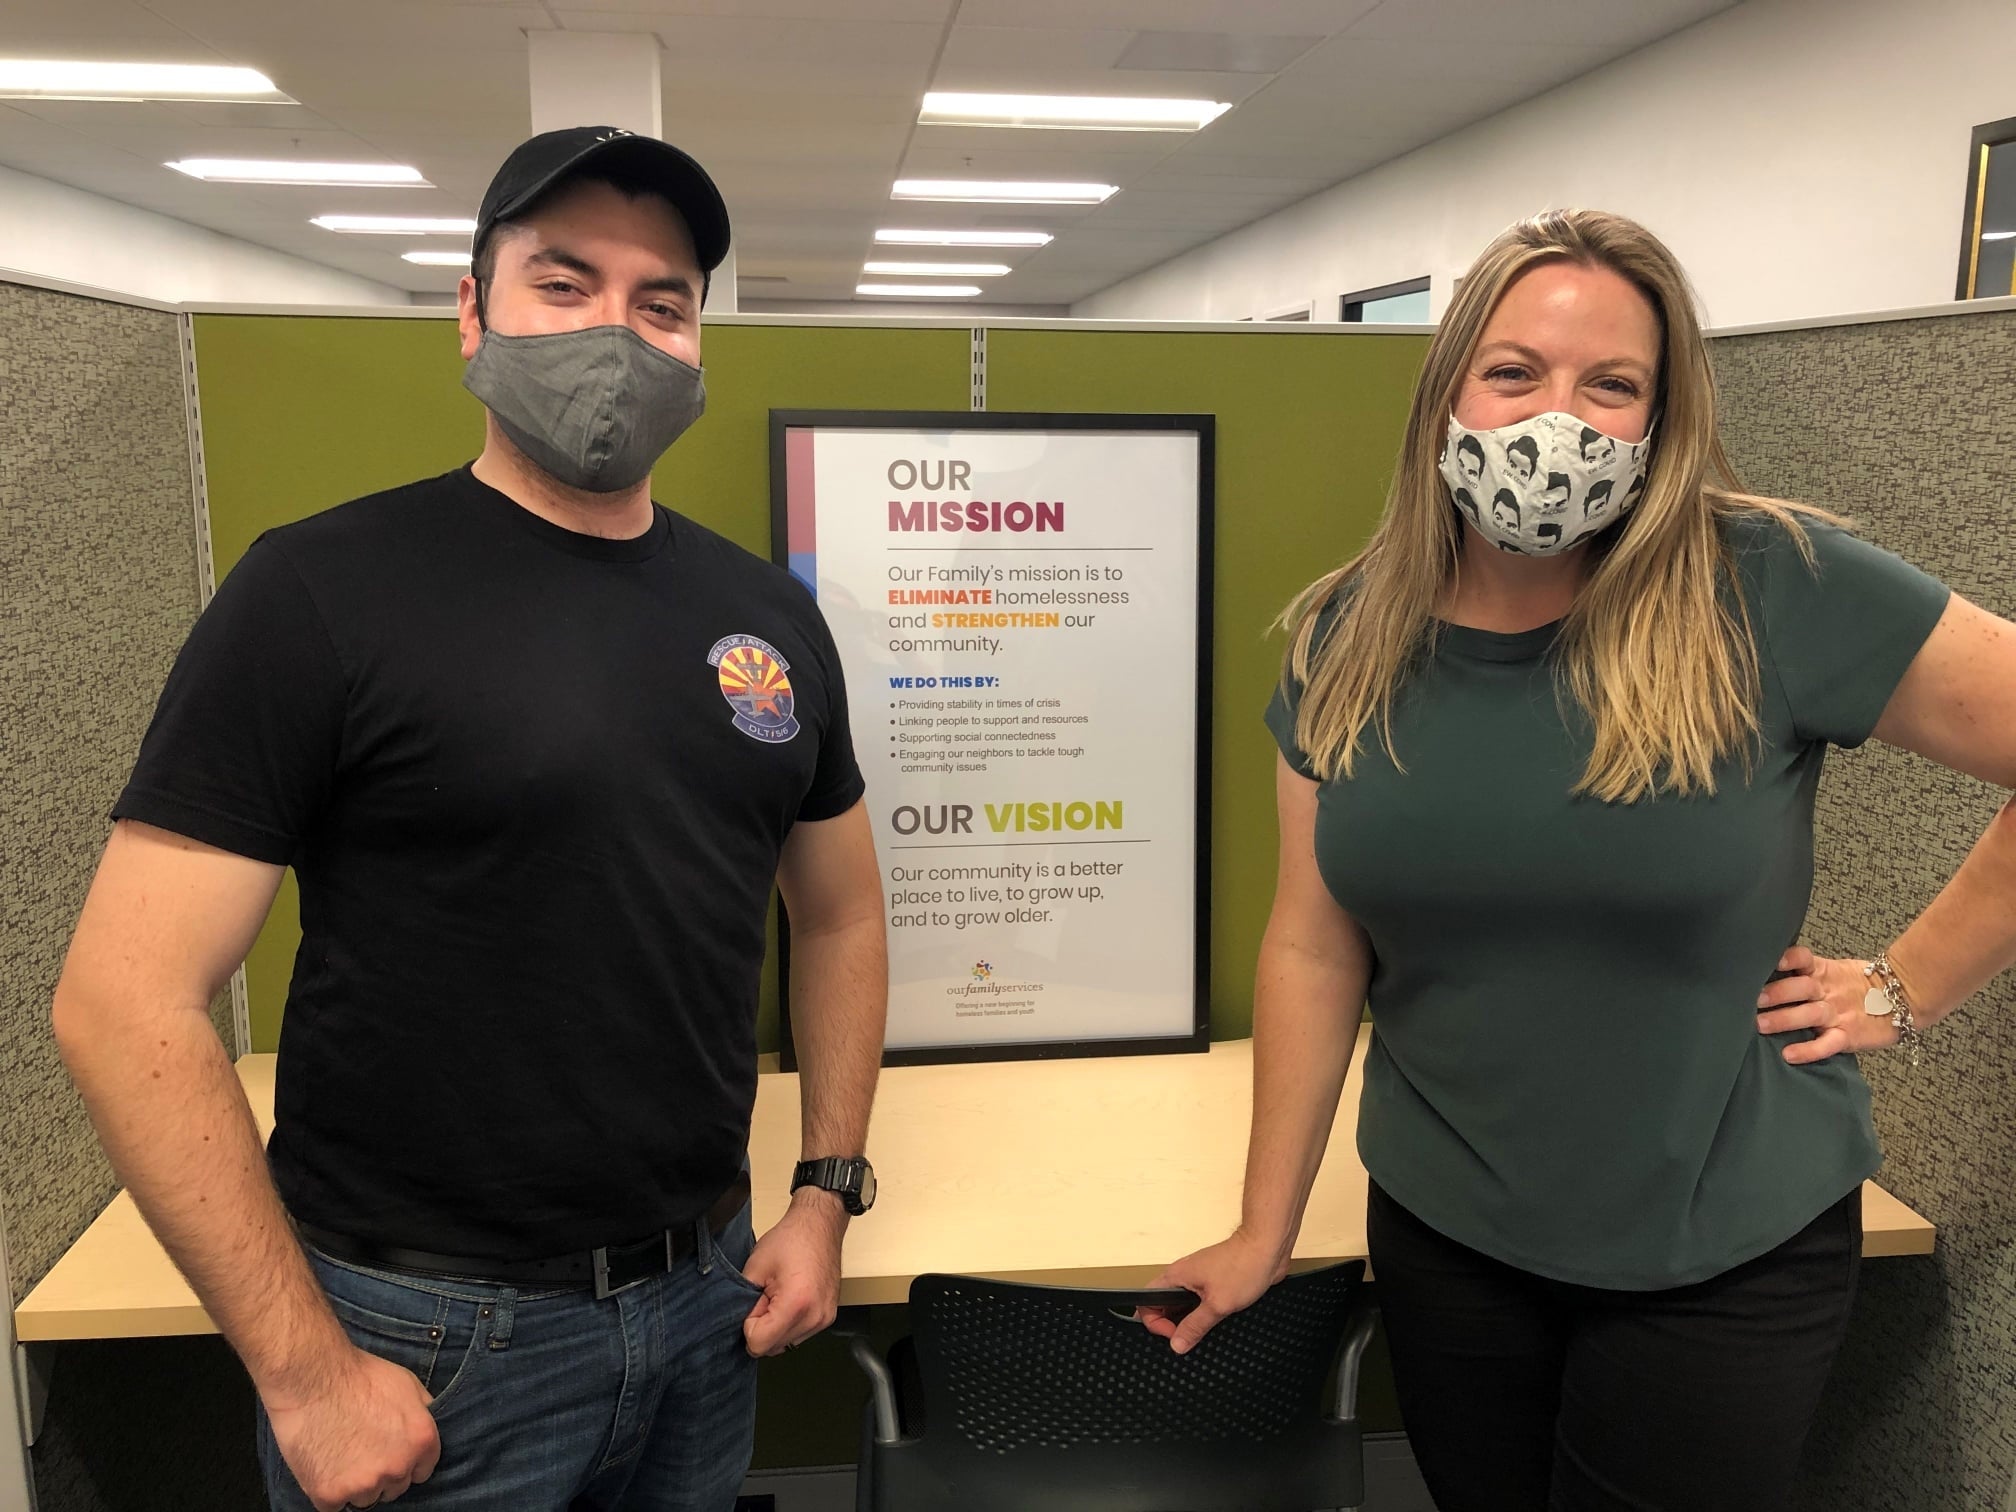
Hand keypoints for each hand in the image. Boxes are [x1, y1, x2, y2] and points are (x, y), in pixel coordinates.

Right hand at [261, 1345, 439, 1511]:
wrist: (314, 1378)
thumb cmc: (359, 1376)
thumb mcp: (408, 1384)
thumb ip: (423, 1413)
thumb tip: (428, 1427)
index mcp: (421, 1441)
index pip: (422, 1471)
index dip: (405, 1461)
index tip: (389, 1453)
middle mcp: (397, 1467)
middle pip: (394, 1487)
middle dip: (381, 1473)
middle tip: (361, 1449)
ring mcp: (363, 1485)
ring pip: (365, 1499)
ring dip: (355, 1484)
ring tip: (340, 1455)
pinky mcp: (330, 1495)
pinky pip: (334, 1506)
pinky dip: (328, 1491)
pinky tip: (323, 1465)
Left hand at [739, 1189, 844, 1356]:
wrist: (819, 1225)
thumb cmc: (791, 1239)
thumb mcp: (756, 1267)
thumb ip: (744, 1302)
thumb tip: (740, 1324)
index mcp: (796, 1305)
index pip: (759, 1344)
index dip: (748, 1325)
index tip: (754, 1302)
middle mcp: (814, 1317)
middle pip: (772, 1348)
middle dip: (762, 1328)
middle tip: (766, 1297)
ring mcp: (824, 1319)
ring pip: (785, 1344)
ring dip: (775, 1328)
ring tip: (778, 1296)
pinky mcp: (828, 1317)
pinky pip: (799, 1334)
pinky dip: (789, 1324)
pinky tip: (790, 1299)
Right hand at [1138, 1228, 1286, 1354]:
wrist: (1268, 1247)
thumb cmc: (1242, 1268)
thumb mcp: (1217, 1304)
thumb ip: (1194, 1326)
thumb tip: (1176, 1345)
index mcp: (1176, 1277)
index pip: (1147, 1301)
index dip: (1155, 1322)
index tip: (1174, 1336)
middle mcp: (1183, 1277)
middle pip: (1163, 1305)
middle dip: (1170, 1325)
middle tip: (1188, 1341)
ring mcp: (1199, 1279)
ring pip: (1183, 1305)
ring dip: (1188, 1322)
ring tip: (1202, 1337)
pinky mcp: (1215, 1283)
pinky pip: (1200, 1303)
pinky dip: (1203, 1316)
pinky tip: (1215, 1328)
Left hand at [1757, 945, 1901, 1064]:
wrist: (1905, 997)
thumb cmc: (1861, 984)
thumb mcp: (1835, 970)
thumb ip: (1807, 971)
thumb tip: (1766, 973)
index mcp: (1823, 972)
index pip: (1802, 959)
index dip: (1786, 958)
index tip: (1767, 961)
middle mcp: (1827, 991)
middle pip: (1800, 988)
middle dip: (1776, 993)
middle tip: (1753, 999)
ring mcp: (1838, 1013)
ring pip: (1809, 1014)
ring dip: (1784, 1019)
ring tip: (1760, 1024)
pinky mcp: (1849, 1035)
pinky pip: (1827, 1044)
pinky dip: (1809, 1051)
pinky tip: (1789, 1055)